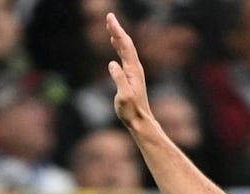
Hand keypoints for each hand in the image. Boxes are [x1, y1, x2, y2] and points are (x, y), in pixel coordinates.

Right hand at [106, 13, 154, 130]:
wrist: (140, 121)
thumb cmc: (131, 111)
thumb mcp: (123, 96)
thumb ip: (119, 79)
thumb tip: (112, 63)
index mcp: (133, 70)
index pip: (125, 46)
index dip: (118, 31)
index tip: (110, 19)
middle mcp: (135, 68)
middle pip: (126, 43)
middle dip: (117, 29)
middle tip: (109, 16)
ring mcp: (133, 71)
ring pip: (125, 48)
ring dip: (118, 36)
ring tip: (111, 25)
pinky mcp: (130, 76)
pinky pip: (124, 55)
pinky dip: (119, 46)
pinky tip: (114, 43)